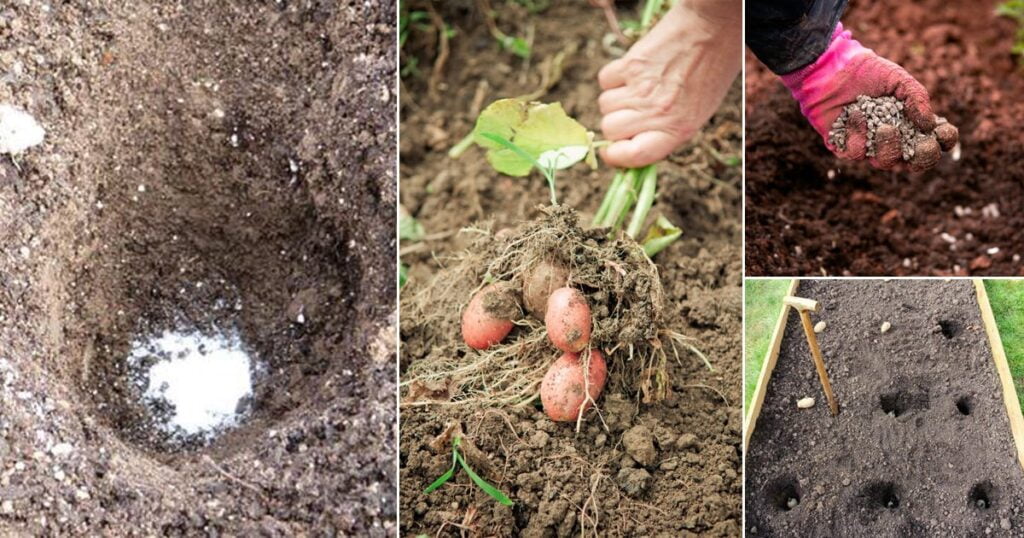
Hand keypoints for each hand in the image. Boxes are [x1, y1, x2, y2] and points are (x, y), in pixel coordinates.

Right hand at [596, 0, 740, 167]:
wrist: (713, 28)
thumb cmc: (711, 72)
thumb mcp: (697, 113)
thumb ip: (666, 132)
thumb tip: (632, 146)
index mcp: (677, 129)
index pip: (634, 155)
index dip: (616, 156)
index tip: (612, 152)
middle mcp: (657, 112)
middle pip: (610, 129)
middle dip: (615, 124)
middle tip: (629, 113)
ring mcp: (641, 87)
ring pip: (604, 105)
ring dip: (615, 99)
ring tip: (636, 88)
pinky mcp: (631, 64)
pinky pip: (605, 80)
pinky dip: (613, 78)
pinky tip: (631, 73)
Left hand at [780, 23, 958, 170]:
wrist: (833, 70)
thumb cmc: (869, 73)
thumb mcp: (899, 80)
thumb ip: (917, 99)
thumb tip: (929, 125)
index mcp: (911, 125)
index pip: (936, 142)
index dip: (944, 142)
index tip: (942, 131)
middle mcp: (893, 140)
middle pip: (914, 163)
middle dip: (922, 157)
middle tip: (920, 144)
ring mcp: (869, 147)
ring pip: (886, 163)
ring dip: (889, 147)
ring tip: (884, 127)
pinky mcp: (845, 148)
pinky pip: (856, 154)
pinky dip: (858, 134)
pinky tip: (854, 114)